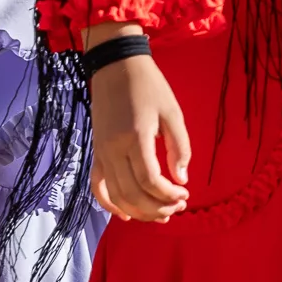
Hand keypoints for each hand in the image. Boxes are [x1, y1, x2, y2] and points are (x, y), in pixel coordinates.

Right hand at [86, 42, 190, 221]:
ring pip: (116, 195)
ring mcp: (101, 153)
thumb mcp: (172, 112)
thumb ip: (180, 147)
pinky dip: (109, 205)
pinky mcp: (96, 152)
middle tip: (178, 207)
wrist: (116, 66)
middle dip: (157, 207)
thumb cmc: (149, 86)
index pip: (150, 181)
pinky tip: (126, 215)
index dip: (168, 195)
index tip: (185, 194)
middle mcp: (113, 149)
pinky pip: (98, 187)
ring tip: (161, 214)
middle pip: (133, 194)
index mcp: (135, 137)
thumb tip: (181, 180)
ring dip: (139, 211)